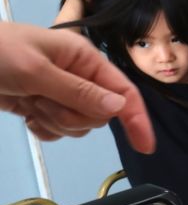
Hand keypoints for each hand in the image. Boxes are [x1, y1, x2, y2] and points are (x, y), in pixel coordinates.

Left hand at [0, 23, 153, 152]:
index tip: (145, 145)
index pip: (123, 92)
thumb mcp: (36, 70)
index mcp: (84, 59)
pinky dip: (43, 129)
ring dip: (54, 121)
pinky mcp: (42, 106)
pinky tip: (26, 114)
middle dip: (73, 116)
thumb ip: (79, 91)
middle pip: (98, 115)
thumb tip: (119, 107)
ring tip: (29, 102)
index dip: (137, 118)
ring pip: (78, 126)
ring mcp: (60, 93)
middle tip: (43, 101)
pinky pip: (57, 131)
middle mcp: (78, 76)